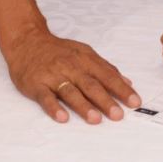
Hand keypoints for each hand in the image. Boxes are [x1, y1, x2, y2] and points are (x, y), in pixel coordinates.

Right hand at [2, 28, 140, 123]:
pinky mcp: (36, 84)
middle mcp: (71, 67)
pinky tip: (63, 118)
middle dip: (106, 100)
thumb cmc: (59, 51)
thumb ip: (105, 68)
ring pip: (70, 92)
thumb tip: (127, 82)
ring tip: (96, 119)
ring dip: (83, 106)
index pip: (108, 76)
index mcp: (86, 60)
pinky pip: (46, 97)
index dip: (122, 89)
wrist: (27, 42)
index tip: (135, 103)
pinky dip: (54, 108)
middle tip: (118, 115)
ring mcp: (53, 76)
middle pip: (91, 85)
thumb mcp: (85, 53)